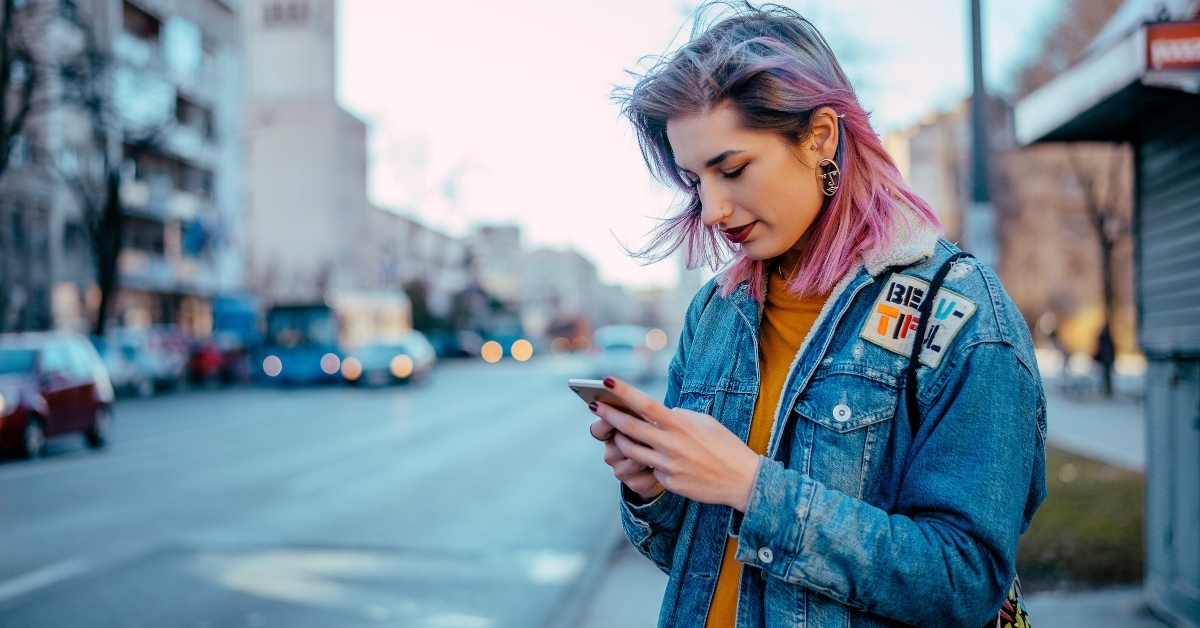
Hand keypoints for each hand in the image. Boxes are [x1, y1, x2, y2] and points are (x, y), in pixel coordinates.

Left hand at [589, 377, 759, 511]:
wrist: (742, 480)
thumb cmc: (725, 446)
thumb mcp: (705, 423)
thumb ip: (679, 417)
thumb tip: (661, 413)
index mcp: (681, 425)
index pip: (646, 404)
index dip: (624, 392)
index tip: (606, 381)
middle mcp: (671, 445)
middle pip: (630, 428)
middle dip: (608, 415)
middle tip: (594, 407)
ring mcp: (668, 466)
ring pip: (632, 451)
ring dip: (621, 441)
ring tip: (617, 434)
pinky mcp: (669, 484)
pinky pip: (651, 470)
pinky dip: (650, 462)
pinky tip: (661, 460)